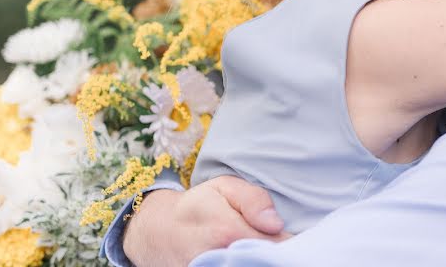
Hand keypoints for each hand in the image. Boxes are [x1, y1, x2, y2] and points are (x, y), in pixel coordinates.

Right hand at [123, 177, 288, 266]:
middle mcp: (217, 259)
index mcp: (227, 232)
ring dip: (258, 260)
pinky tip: (245, 257)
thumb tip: (275, 223)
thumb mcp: (225, 187)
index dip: (288, 241)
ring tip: (258, 249)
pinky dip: (246, 265)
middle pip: (265, 262)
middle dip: (275, 254)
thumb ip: (254, 199)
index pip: (276, 245)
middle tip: (274, 241)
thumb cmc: (198, 206)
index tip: (286, 234)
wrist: (157, 233)